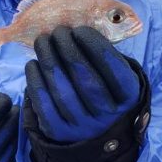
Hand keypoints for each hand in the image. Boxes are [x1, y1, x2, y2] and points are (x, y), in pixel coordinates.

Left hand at [25, 26, 139, 142]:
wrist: (93, 128)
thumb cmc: (105, 88)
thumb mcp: (116, 74)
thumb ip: (105, 54)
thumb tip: (78, 30)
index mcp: (128, 98)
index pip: (114, 70)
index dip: (95, 46)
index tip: (80, 29)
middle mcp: (107, 116)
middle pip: (85, 79)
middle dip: (68, 49)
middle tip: (58, 32)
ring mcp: (82, 127)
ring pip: (62, 91)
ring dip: (48, 60)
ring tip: (42, 41)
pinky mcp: (58, 132)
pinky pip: (44, 104)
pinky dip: (35, 80)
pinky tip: (33, 64)